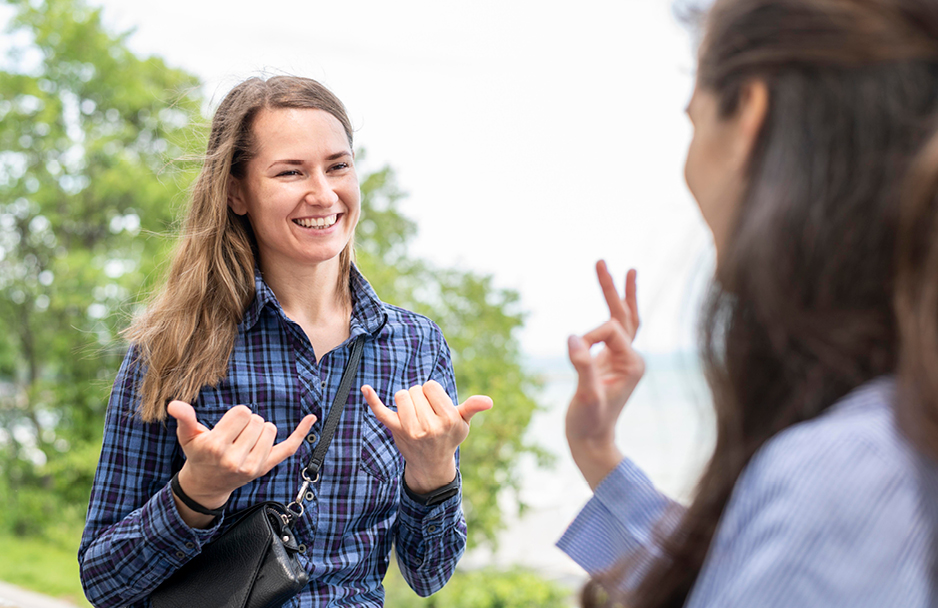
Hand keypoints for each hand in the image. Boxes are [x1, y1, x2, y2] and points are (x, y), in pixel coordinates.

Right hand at [167, 400, 314, 525]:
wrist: (206, 485)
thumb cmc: (198, 455)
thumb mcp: (188, 437)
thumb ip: (185, 419)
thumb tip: (175, 404)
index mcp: (216, 447)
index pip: (241, 413)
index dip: (236, 415)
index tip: (228, 426)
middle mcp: (235, 459)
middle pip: (256, 419)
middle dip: (247, 422)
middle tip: (234, 436)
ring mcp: (252, 466)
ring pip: (270, 428)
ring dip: (259, 429)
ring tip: (244, 441)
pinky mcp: (265, 468)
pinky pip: (289, 447)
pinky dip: (301, 432)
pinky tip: (310, 418)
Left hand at [362, 380, 492, 493]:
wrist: (430, 464)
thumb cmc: (448, 437)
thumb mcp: (463, 423)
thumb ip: (473, 408)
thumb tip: (488, 401)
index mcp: (447, 419)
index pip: (431, 386)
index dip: (433, 393)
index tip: (437, 406)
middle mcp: (428, 426)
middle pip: (416, 389)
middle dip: (420, 397)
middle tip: (427, 414)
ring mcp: (410, 429)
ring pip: (401, 396)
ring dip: (407, 400)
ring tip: (415, 414)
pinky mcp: (395, 431)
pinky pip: (381, 411)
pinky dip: (372, 399)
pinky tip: (365, 388)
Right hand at [566, 260, 644, 489]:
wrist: (592, 442)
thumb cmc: (590, 423)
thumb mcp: (586, 396)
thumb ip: (582, 366)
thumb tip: (573, 338)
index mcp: (632, 363)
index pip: (611, 330)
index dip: (589, 338)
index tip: (574, 355)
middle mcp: (632, 358)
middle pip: (625, 315)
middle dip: (613, 289)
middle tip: (601, 261)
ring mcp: (623, 359)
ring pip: (622, 320)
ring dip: (616, 294)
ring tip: (614, 267)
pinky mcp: (611, 362)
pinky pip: (615, 331)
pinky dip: (614, 313)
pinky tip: (612, 301)